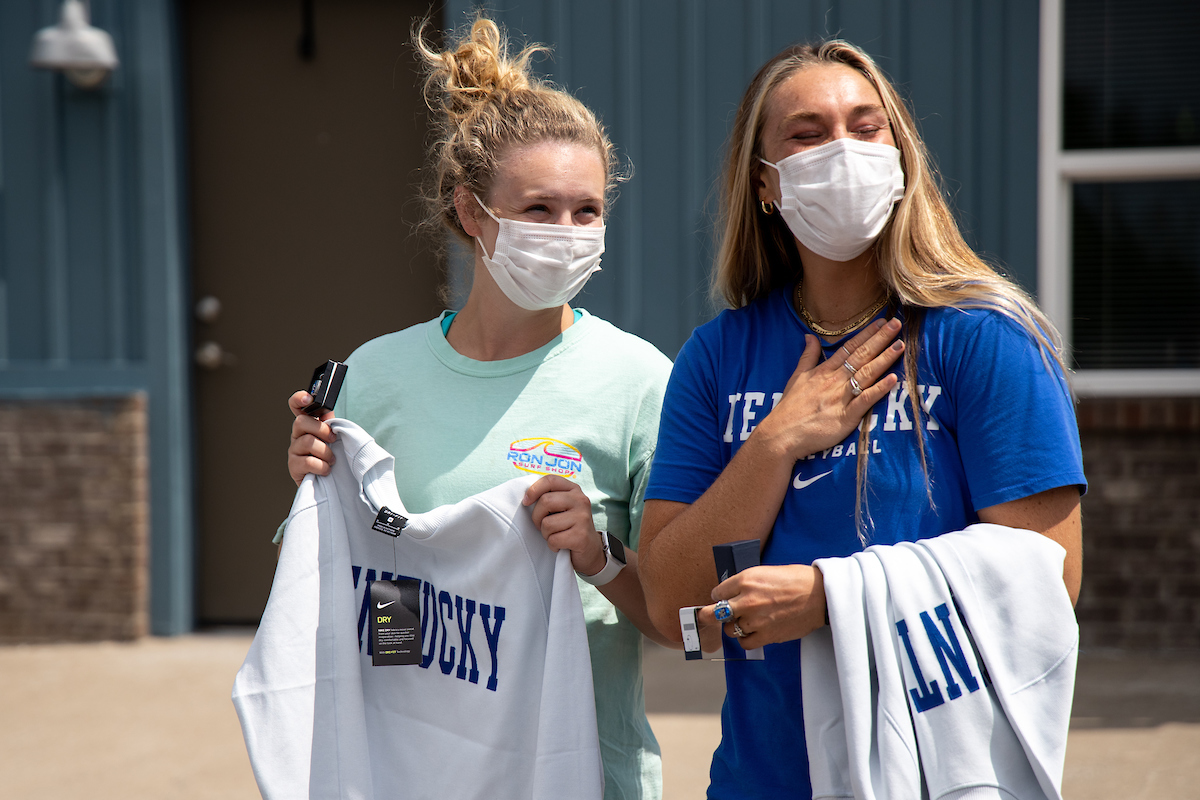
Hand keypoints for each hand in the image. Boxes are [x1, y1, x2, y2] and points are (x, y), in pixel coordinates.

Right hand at [287, 390, 336, 485]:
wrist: (329, 481)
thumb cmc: (331, 456)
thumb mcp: (333, 437)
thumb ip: (331, 422)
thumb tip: (330, 409)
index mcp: (307, 424)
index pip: (296, 406)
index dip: (299, 399)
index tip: (308, 398)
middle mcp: (297, 435)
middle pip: (301, 422)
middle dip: (321, 430)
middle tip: (333, 439)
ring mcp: (293, 450)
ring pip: (307, 442)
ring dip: (325, 451)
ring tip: (332, 459)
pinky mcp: (294, 467)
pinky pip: (308, 462)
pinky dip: (322, 466)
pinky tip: (326, 470)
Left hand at [523, 476, 605, 575]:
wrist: (590, 549)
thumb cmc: (569, 526)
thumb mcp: (561, 507)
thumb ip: (549, 497)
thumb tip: (526, 498)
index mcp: (574, 490)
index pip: (550, 480)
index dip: (533, 490)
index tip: (526, 502)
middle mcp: (581, 500)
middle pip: (545, 501)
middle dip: (536, 517)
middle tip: (542, 525)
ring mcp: (582, 518)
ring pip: (547, 523)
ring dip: (545, 534)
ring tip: (555, 535)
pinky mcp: (581, 536)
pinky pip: (553, 540)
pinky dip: (552, 545)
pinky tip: (561, 545)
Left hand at [696, 564, 825, 649]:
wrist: (819, 595)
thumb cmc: (795, 580)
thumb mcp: (765, 572)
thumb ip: (746, 583)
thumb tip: (730, 594)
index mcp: (746, 580)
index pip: (717, 592)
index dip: (718, 596)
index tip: (720, 600)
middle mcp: (747, 600)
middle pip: (713, 613)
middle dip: (710, 615)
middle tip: (711, 617)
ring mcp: (755, 619)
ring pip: (729, 629)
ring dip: (734, 626)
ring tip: (745, 621)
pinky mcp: (766, 635)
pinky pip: (744, 643)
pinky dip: (746, 639)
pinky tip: (752, 632)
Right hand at [754, 318, 903, 460]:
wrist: (781, 434)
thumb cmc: (789, 409)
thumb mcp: (796, 377)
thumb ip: (807, 356)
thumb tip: (809, 336)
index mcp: (824, 371)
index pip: (849, 348)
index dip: (866, 334)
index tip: (881, 322)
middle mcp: (834, 381)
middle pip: (861, 356)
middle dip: (880, 339)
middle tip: (897, 324)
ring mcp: (840, 398)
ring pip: (866, 374)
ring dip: (884, 359)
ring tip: (900, 345)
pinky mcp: (845, 418)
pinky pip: (864, 401)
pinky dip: (879, 389)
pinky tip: (893, 379)